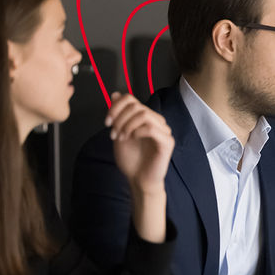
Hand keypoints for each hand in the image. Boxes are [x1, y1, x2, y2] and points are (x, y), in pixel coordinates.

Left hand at [105, 92, 173, 242]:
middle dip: (120, 119)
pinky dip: (137, 132)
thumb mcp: (119, 133)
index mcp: (145, 118)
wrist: (138, 180)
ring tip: (121, 138)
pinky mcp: (167, 142)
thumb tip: (115, 94)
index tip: (106, 123)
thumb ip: (118, 115)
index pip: (131, 100)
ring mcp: (164, 131)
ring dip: (127, 125)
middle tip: (113, 134)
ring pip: (144, 115)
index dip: (116, 107)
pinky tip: (132, 139)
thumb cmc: (131, 160)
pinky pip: (151, 128)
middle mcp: (156, 121)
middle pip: (136, 106)